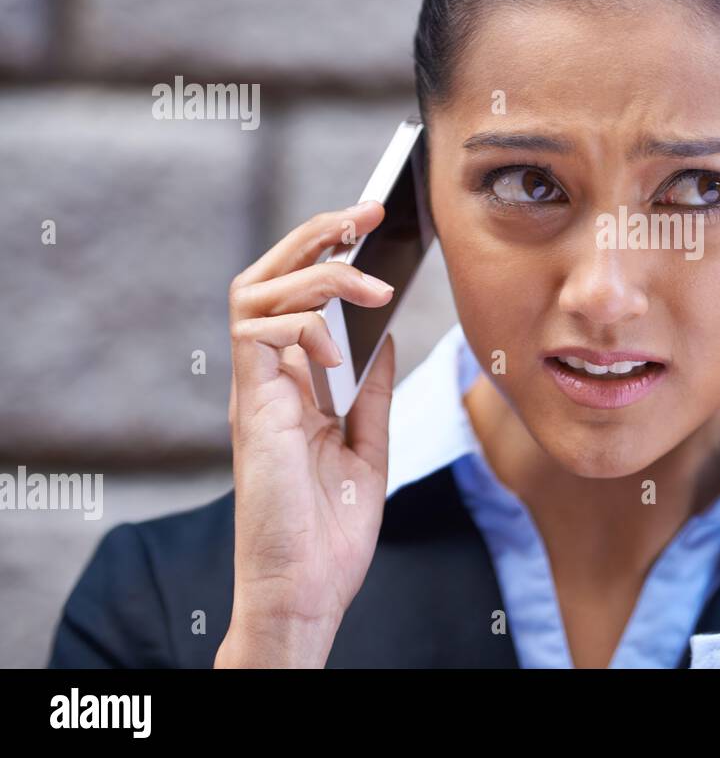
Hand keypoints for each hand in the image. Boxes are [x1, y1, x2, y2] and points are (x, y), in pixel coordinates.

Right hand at [214, 201, 397, 666]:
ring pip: (256, 291)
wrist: (306, 589)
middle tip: (367, 211)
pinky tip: (340, 351)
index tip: (374, 226)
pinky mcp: (251, 408)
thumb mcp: (367, 447)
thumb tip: (387, 336)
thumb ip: (370, 391)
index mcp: (293, 385)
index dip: (328, 253)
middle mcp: (266, 379)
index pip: (296, 295)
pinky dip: (305, 326)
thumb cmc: (330, 531)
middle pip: (266, 276)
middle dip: (315, 232)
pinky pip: (259, 333)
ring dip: (318, 272)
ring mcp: (254, 391)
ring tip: (374, 284)